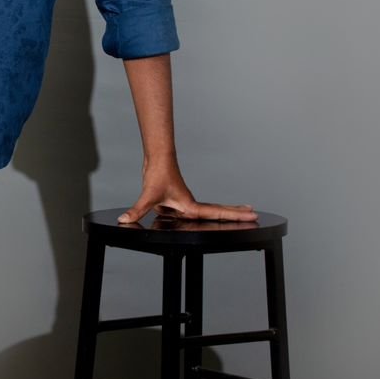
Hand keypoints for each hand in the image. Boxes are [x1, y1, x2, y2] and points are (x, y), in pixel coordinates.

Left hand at [118, 162, 256, 225]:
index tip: (251, 214)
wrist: (157, 158)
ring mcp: (186, 202)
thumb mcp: (148, 196)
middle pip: (218, 211)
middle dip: (236, 213)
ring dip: (226, 212)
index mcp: (189, 205)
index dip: (234, 215)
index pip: (216, 213)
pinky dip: (207, 214)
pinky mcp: (179, 200)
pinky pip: (196, 211)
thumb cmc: (158, 174)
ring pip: (209, 211)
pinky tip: (210, 219)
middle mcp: (190, 204)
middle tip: (254, 214)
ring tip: (243, 213)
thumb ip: (137, 210)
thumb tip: (125, 220)